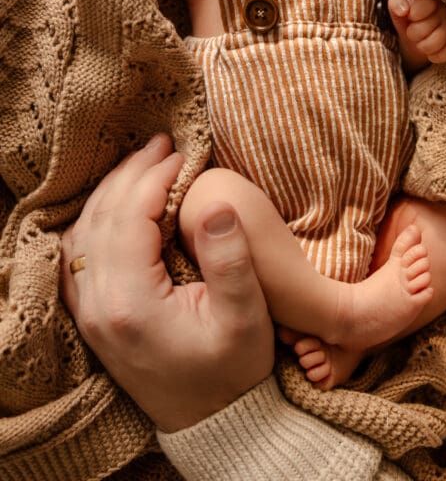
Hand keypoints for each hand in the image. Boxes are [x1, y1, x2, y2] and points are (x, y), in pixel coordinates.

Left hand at [61, 134, 273, 433]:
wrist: (214, 422)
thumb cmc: (234, 370)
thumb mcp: (247, 316)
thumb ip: (230, 259)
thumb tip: (218, 203)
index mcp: (132, 302)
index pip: (131, 217)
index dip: (155, 177)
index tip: (182, 152)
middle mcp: (100, 306)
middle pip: (102, 218)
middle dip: (132, 174)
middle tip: (162, 143)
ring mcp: (90, 314)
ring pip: (83, 234)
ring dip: (112, 192)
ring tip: (145, 163)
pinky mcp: (94, 318)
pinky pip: (78, 256)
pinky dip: (97, 219)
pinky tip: (118, 204)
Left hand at [389, 0, 445, 71]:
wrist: (412, 36)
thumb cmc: (405, 19)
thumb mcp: (396, 9)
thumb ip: (396, 3)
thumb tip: (403, 10)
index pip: (426, 2)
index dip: (414, 13)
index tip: (409, 17)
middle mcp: (442, 9)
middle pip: (427, 26)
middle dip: (413, 33)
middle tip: (411, 33)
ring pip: (438, 40)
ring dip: (423, 46)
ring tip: (419, 43)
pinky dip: (434, 56)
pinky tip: (428, 52)